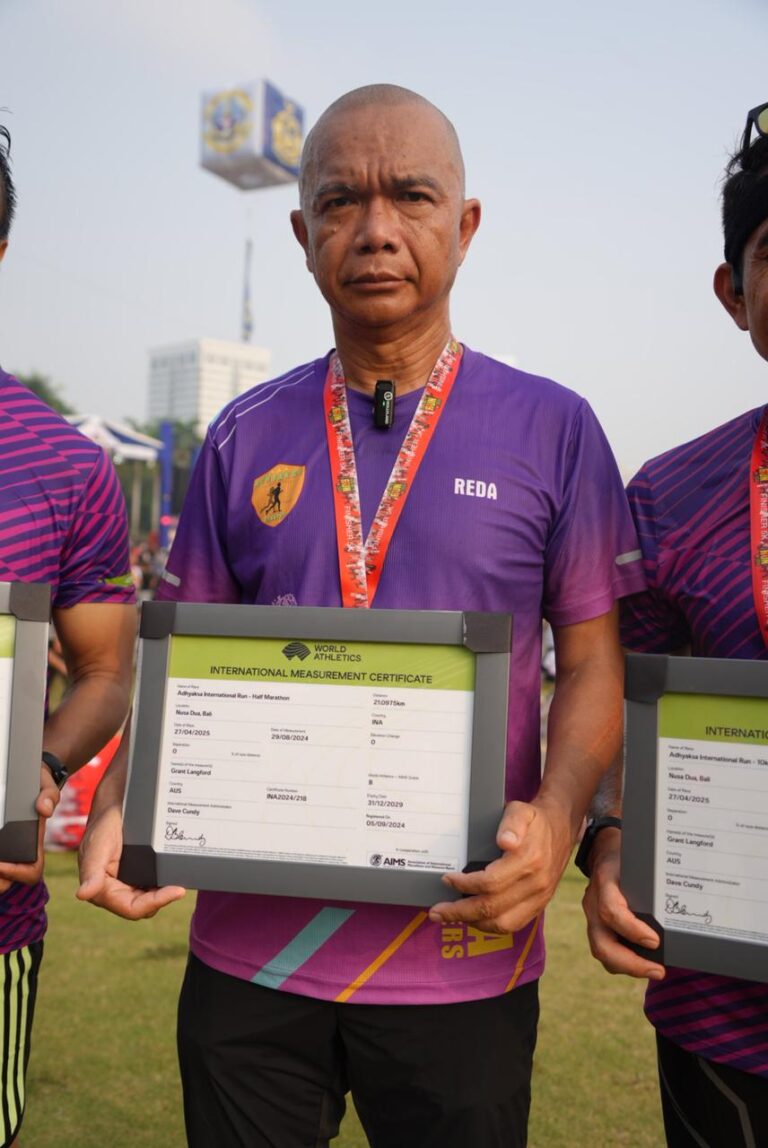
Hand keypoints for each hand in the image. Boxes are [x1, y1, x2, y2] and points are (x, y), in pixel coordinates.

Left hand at [0, 765, 61, 889]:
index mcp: (35, 844)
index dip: (16, 873)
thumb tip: (44, 810)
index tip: (1, 864)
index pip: (31, 871)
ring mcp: (7, 850)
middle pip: (8, 881)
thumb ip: (49, 795)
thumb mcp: (46, 785)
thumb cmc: (38, 783)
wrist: (29, 777)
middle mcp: (20, 852)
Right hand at [77, 797, 185, 919]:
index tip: (176, 891)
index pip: (131, 908)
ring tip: (178, 882)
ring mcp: (127, 883)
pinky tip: (174, 875)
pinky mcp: (138, 874)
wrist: (116, 805)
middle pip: (143, 907)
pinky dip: (163, 883)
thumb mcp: (98, 846)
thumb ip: (92, 871)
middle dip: (161, 900)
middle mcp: (114, 890)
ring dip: (163, 894)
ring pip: (149, 899)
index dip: (154, 904)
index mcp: (101, 890)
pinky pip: (152, 886)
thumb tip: (82, 894)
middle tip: (180, 887)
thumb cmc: (104, 824)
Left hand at [428, 797, 573, 933]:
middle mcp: (536, 884)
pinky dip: (489, 926)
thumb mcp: (522, 810)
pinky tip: (473, 919)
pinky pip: (513, 925)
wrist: (561, 828)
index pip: (490, 883)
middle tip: (436, 911)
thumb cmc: (534, 820)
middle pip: (492, 908)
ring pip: (502, 923)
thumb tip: (505, 841)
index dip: (464, 885)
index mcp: (529, 860)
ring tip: (450, 917)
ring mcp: (539, 898)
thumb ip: (512, 823)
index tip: (446, 879)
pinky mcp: (539, 905)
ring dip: (472, 923)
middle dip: (459, 912)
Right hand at [582, 827, 664, 979]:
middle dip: (631, 964)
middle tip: (659, 970)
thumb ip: (651, 878)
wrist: (604, 849)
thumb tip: (684, 901)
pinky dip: (625, 962)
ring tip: (656, 970)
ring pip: (601, 952)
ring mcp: (591, 916)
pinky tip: (645, 964)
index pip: (611, 911)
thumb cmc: (628, 855)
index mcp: (605, 882)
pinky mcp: (596, 925)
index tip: (656, 941)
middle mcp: (593, 902)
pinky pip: (606, 949)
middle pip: (601, 944)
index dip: (632, 930)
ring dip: (628, 967)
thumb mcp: (639, 858)